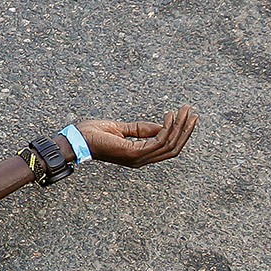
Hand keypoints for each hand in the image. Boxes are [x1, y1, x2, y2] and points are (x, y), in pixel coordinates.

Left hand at [73, 107, 197, 167]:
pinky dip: (167, 128)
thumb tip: (161, 126)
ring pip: (169, 145)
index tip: (188, 116)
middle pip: (174, 148)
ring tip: (185, 111)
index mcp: (140, 155)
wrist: (76, 140)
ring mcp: (138, 158)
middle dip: (186, 130)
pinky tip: (169, 116)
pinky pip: (158, 141)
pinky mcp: (133, 153)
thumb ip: (141, 129)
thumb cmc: (94, 134)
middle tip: (193, 113)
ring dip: (180, 127)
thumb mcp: (122, 129)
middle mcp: (141, 160)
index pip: (168, 148)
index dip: (181, 133)